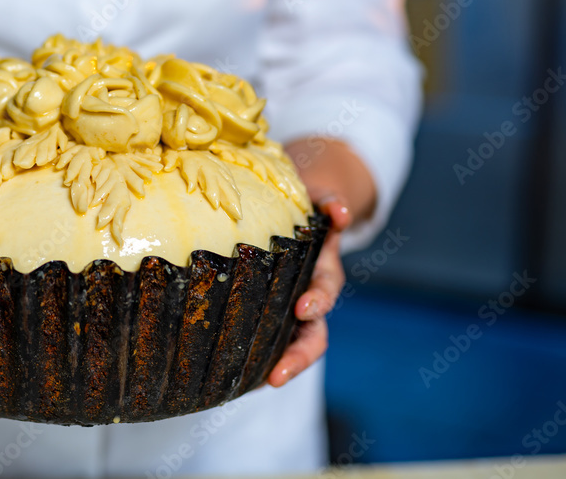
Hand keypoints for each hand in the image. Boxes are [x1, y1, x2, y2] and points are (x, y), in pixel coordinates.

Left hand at [268, 138, 375, 387]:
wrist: (292, 207)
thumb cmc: (305, 204)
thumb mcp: (319, 197)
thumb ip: (331, 202)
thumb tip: (338, 210)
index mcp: (319, 272)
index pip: (323, 294)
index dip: (316, 303)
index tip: (303, 310)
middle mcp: (305, 296)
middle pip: (310, 335)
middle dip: (298, 355)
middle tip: (278, 375)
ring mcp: (285, 307)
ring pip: (289, 343)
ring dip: (281, 364)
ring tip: (262, 385)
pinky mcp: (263, 310)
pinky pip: (262, 339)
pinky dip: (258, 358)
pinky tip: (244, 382)